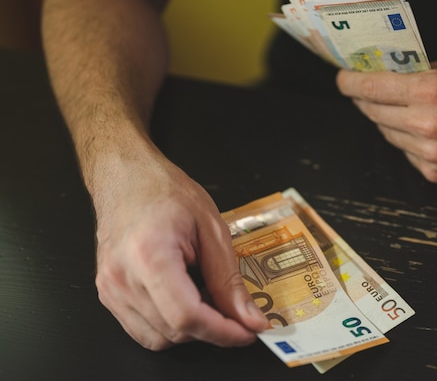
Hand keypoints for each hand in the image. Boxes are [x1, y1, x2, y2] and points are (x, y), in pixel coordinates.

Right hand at [93, 149, 267, 349]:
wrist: (126, 177)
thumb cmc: (165, 191)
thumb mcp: (212, 228)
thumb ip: (229, 279)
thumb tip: (249, 318)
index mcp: (150, 256)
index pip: (187, 317)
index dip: (223, 331)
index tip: (248, 331)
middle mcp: (122, 278)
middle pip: (174, 331)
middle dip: (213, 329)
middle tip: (235, 310)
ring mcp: (110, 289)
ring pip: (158, 338)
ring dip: (191, 329)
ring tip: (207, 297)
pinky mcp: (107, 294)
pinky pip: (142, 330)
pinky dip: (169, 326)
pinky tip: (185, 300)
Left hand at [336, 57, 436, 183]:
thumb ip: (425, 71)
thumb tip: (395, 72)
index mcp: (432, 93)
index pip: (372, 88)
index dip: (351, 83)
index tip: (343, 80)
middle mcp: (427, 125)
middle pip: (374, 112)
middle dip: (364, 100)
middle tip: (362, 92)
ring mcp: (429, 154)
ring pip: (387, 134)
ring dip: (386, 120)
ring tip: (399, 109)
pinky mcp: (435, 174)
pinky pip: (406, 153)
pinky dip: (407, 141)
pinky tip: (422, 131)